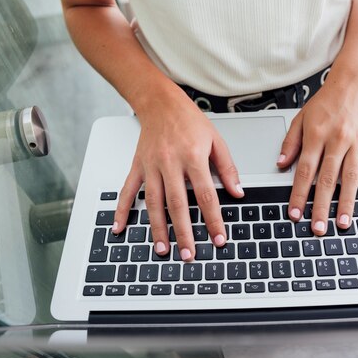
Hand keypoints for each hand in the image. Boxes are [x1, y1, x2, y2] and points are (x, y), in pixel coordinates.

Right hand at [113, 89, 243, 260]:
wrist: (160, 102)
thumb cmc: (189, 120)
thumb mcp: (216, 140)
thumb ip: (227, 168)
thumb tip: (237, 192)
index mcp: (193, 157)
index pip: (206, 196)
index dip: (213, 220)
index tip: (218, 239)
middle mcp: (170, 163)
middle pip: (178, 205)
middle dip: (184, 233)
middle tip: (189, 255)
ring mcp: (151, 166)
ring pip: (153, 203)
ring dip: (157, 229)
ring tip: (163, 249)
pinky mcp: (137, 166)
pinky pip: (128, 191)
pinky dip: (122, 211)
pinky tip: (120, 228)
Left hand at [277, 72, 357, 234]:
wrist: (354, 83)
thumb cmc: (325, 102)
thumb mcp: (301, 117)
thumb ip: (291, 142)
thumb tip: (280, 164)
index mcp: (317, 134)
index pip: (305, 171)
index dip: (299, 194)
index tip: (295, 213)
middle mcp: (337, 139)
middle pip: (328, 179)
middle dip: (321, 206)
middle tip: (318, 228)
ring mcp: (357, 142)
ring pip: (351, 178)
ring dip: (346, 203)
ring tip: (342, 223)